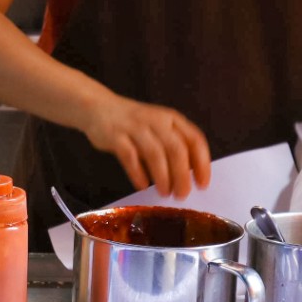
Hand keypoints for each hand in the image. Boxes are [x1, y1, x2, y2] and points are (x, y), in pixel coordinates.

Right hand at [80, 93, 210, 198]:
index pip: (195, 140)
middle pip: (176, 149)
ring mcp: (135, 128)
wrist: (98, 107)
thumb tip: (188, 176)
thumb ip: (173, 146)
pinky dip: (137, 173)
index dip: (202, 164)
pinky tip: (142, 185)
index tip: (203, 184)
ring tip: (164, 193)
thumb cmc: (133, 123)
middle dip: (182, 175)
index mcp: (172, 119)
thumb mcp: (158, 128)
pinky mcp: (116, 136)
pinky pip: (130, 157)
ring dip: (162, 177)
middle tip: (182, 194)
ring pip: (155, 154)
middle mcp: (156, 121)